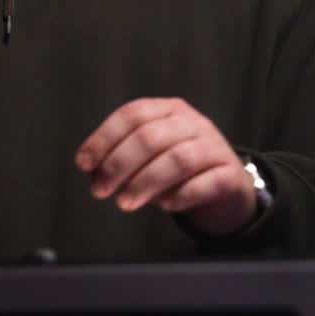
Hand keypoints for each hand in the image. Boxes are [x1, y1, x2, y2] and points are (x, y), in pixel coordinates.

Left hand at [75, 97, 257, 236]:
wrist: (226, 188)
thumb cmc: (178, 170)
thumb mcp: (148, 158)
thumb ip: (120, 160)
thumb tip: (92, 172)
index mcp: (168, 110)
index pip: (131, 115)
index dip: (103, 139)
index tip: (84, 163)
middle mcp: (192, 122)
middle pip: (149, 137)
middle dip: (118, 165)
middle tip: (100, 190)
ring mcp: (214, 146)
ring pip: (177, 159)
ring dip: (145, 183)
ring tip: (126, 202)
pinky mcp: (231, 174)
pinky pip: (205, 183)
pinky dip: (181, 196)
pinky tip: (166, 205)